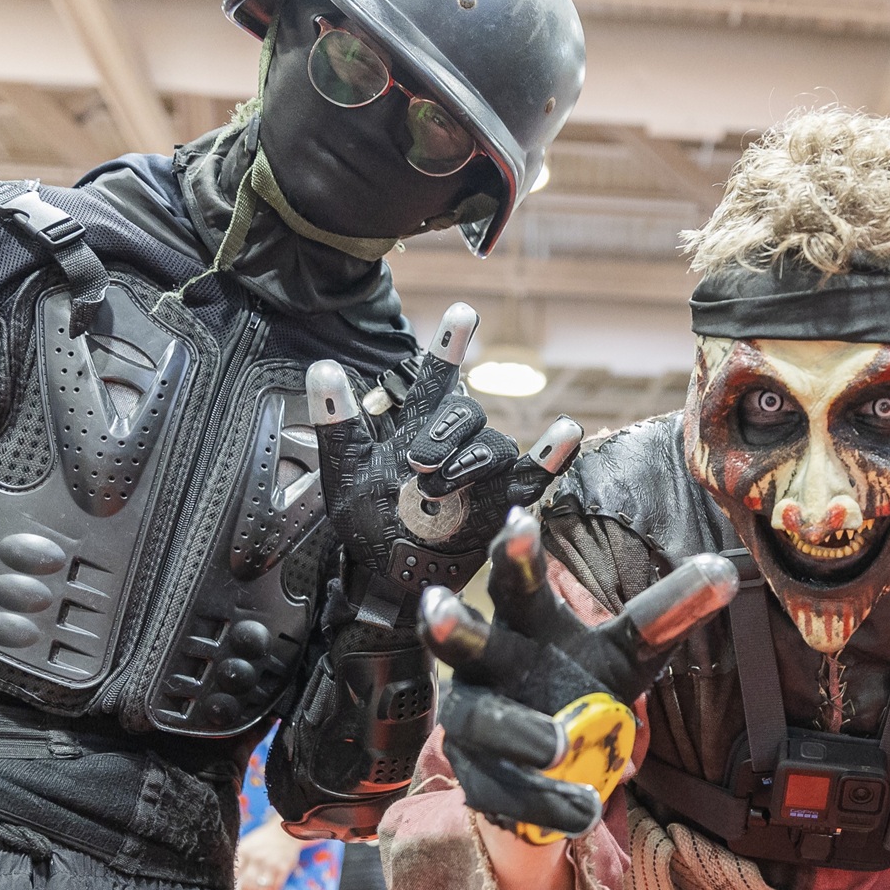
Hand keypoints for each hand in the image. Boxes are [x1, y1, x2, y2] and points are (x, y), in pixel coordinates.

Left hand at [234, 820, 308, 889]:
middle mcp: (257, 857)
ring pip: (261, 888)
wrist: (285, 831)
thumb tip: (233, 887)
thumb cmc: (262, 842)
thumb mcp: (247, 846)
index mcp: (244, 851)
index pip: (234, 874)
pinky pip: (275, 887)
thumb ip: (239, 863)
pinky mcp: (284, 867)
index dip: (230, 888)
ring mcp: (271, 863)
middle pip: (247, 883)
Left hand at [307, 304, 580, 624]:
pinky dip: (553, 454)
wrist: (388, 579)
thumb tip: (323, 365)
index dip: (451, 344)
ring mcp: (484, 471)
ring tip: (438, 490)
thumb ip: (337, 422)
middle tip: (416, 466)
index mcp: (416, 426)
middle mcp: (455, 442)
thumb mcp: (343, 473)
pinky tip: (567, 432)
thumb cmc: (366, 524)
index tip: (463, 310)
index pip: (435, 377)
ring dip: (469, 461)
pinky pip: (536, 474)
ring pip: (495, 444)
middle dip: (443, 434)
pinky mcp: (506, 501)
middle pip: (467, 413)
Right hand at [419, 508, 736, 837]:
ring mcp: (471, 720)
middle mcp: (487, 663)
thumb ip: (669, 615)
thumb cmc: (583, 682)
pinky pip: (501, 788)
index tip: (521, 520)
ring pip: (479, 720)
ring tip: (557, 746)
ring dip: (514, 730)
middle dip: (451, 625)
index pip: (520, 581)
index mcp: (526, 622)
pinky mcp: (474, 775)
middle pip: (464, 638)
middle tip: (441, 609)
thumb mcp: (630, 651)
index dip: (515, 553)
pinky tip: (579, 812)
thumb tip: (728, 571)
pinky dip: (541, 800)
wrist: (546, 764)